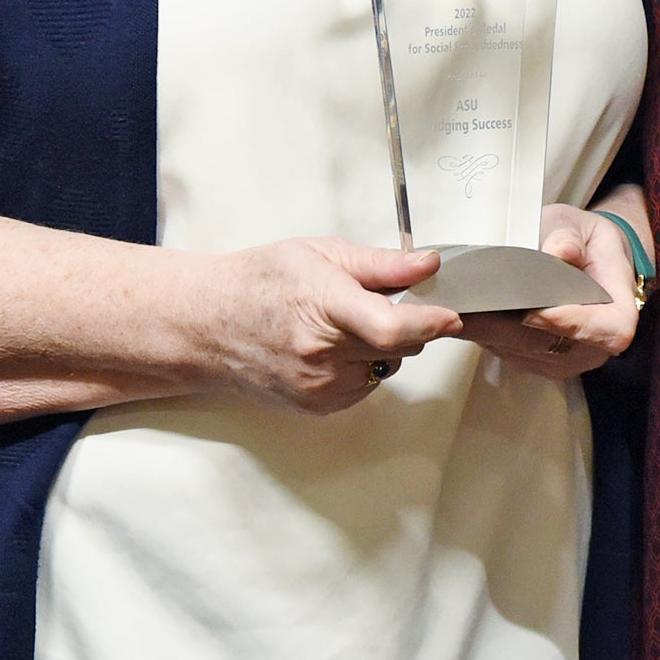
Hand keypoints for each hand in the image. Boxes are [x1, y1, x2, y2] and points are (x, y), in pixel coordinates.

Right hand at [196, 237, 461, 411]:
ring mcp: (318, 386)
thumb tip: (428, 266)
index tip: (451, 315)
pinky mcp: (317, 406)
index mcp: (323, 306)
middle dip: (406, 324)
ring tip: (340, 323)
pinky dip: (361, 365)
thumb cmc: (260, 283)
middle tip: (376, 301)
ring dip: (382, 347)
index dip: (429, 323)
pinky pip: (365, 385)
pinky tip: (329, 347)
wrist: (209, 324)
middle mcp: (320, 354)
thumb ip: (381, 264)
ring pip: (387, 367)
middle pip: (399, 346)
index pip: (391, 327)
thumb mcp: (320, 253)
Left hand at [459, 202, 644, 378]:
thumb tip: (560, 251)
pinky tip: (471, 314)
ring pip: (525, 353)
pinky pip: (511, 355)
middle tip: (469, 308)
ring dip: (491, 333)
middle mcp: (596, 346)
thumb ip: (569, 236)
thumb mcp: (580, 225)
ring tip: (462, 307)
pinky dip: (488, 336)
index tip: (534, 312)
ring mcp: (567, 360)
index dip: (572, 324)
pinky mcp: (539, 363)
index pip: (608, 331)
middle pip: (553, 346)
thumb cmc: (585, 242)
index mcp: (618, 311)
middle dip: (508, 327)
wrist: (586, 258)